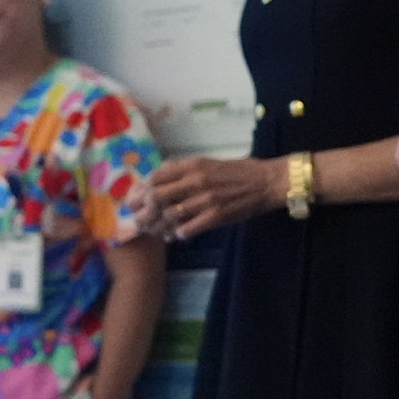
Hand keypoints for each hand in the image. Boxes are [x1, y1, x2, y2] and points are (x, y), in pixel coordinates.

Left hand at [129, 154, 285, 240]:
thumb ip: (182, 169)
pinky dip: (178, 234)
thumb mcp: (206, 162)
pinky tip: (174, 235)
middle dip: (142, 210)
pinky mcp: (216, 216)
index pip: (155, 177)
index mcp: (191, 165)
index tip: (133, 200)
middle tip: (138, 219)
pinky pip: (189, 228)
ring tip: (154, 231)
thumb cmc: (236, 171)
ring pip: (170, 215)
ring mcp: (206, 199)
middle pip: (157, 197)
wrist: (265, 182)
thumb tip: (157, 178)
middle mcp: (195, 180)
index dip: (139, 191)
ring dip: (158, 226)